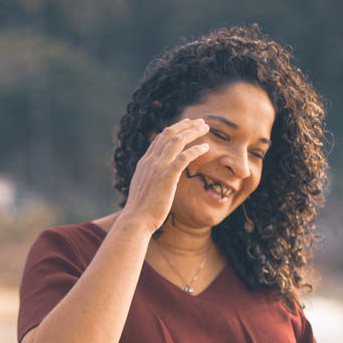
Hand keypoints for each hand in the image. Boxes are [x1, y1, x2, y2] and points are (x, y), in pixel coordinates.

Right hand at [120, 117, 210, 233]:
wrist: (136, 220)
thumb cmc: (140, 210)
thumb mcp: (143, 189)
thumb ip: (150, 179)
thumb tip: (157, 179)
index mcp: (144, 162)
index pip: (160, 139)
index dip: (174, 129)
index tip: (186, 125)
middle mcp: (150, 161)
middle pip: (169, 134)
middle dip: (185, 125)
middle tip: (200, 121)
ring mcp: (158, 167)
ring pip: (177, 140)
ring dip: (193, 131)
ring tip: (206, 128)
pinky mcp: (167, 176)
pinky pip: (184, 157)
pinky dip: (196, 149)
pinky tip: (206, 147)